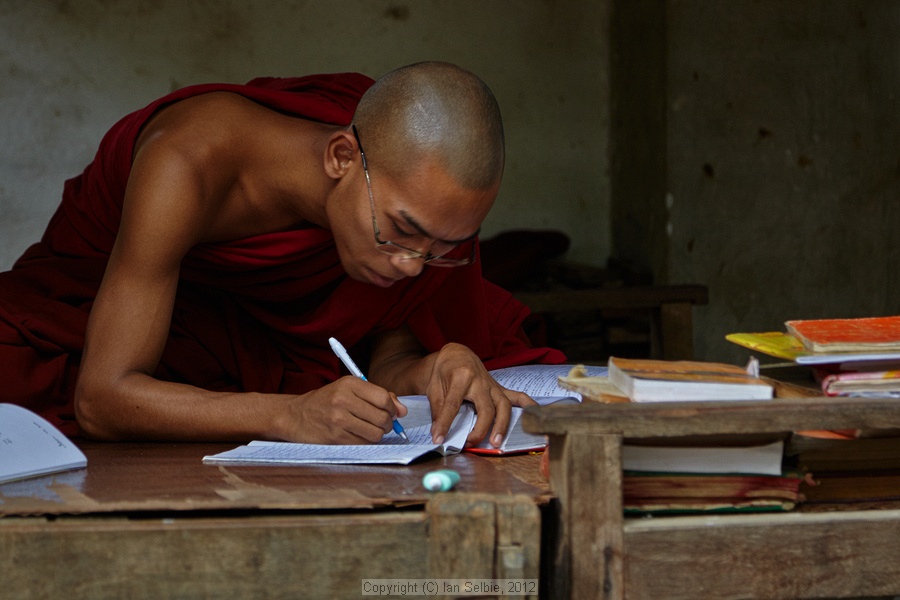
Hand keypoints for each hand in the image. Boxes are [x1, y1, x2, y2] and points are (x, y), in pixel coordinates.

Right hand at [280, 376, 406, 443]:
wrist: (296, 415)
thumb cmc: (327, 401)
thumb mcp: (349, 389)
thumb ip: (378, 395)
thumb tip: (403, 411)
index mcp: (349, 384)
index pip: (383, 398)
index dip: (393, 408)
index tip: (392, 412)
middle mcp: (343, 400)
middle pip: (382, 417)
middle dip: (388, 424)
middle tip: (382, 423)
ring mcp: (338, 420)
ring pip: (376, 433)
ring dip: (378, 434)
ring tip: (370, 429)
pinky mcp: (335, 438)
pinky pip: (364, 444)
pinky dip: (366, 442)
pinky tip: (358, 435)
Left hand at [422, 343, 536, 447]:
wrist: (457, 355)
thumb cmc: (444, 371)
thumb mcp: (434, 387)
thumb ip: (438, 409)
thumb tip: (438, 433)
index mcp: (461, 377)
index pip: (453, 404)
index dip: (445, 423)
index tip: (438, 438)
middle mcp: (480, 381)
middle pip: (485, 408)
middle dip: (480, 429)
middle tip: (470, 443)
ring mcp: (493, 385)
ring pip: (503, 406)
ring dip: (501, 425)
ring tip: (496, 442)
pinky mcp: (499, 389)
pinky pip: (517, 396)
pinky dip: (528, 406)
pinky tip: (535, 415)